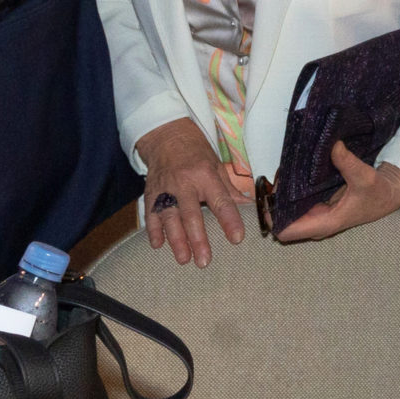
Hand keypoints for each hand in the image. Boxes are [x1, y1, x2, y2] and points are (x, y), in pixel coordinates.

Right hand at [135, 118, 247, 266]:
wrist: (167, 138)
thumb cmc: (197, 154)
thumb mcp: (218, 167)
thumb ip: (230, 190)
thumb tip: (249, 207)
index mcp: (206, 175)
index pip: (221, 201)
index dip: (230, 220)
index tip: (237, 238)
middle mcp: (184, 184)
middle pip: (192, 215)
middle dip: (198, 239)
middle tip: (205, 260)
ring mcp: (165, 190)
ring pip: (170, 218)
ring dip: (176, 240)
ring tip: (184, 258)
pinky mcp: (150, 194)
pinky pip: (151, 214)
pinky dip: (153, 230)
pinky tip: (157, 245)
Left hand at [275, 141, 399, 242]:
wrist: (389, 194)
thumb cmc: (377, 192)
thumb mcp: (364, 177)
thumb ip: (347, 163)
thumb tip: (333, 145)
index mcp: (325, 223)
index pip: (285, 231)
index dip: (272, 217)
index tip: (269, 196)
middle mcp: (317, 223)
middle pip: (283, 220)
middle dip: (274, 203)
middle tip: (272, 180)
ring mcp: (317, 216)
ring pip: (289, 212)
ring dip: (281, 197)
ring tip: (279, 175)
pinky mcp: (320, 207)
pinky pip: (297, 204)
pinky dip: (291, 192)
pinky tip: (289, 176)